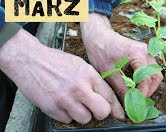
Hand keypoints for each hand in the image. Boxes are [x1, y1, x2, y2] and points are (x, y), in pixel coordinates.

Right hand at [0, 29, 124, 123]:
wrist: (30, 60)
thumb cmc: (56, 62)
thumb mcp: (81, 65)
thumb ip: (93, 80)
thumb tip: (105, 96)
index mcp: (89, 75)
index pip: (110, 96)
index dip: (116, 107)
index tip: (119, 113)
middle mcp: (79, 89)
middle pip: (102, 112)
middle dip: (100, 112)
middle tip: (95, 108)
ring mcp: (65, 100)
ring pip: (85, 119)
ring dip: (82, 114)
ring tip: (75, 103)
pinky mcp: (52, 108)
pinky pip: (67, 120)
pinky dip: (67, 115)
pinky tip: (62, 103)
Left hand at [81, 13, 162, 101]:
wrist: (97, 36)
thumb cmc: (101, 51)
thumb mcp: (110, 73)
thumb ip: (121, 89)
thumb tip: (128, 104)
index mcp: (138, 54)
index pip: (147, 79)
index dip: (142, 93)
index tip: (134, 103)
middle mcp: (146, 52)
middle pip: (156, 76)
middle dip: (148, 90)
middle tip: (136, 99)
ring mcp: (146, 52)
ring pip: (154, 73)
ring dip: (146, 85)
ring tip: (134, 93)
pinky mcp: (142, 54)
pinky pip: (148, 69)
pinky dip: (143, 79)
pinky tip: (132, 84)